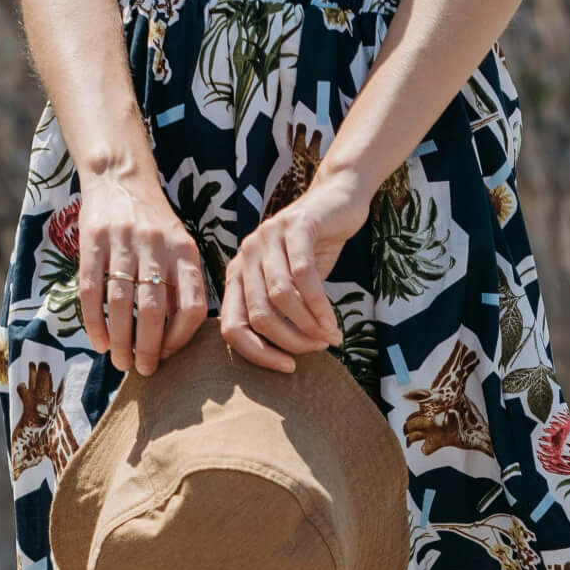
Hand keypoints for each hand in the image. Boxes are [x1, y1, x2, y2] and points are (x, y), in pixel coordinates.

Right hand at [75, 164, 208, 376]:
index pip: (192, 306)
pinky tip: (99, 341)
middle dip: (148, 348)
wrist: (121, 178)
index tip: (169, 354)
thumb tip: (175, 340)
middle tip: (143, 370)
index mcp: (185, 252)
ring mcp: (123, 242)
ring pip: (121, 303)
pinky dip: (94, 321)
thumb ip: (182, 286)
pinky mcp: (93, 240)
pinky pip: (91, 289)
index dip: (182, 337)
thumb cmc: (155, 225)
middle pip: (154, 310)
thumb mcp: (180, 248)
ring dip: (120, 339)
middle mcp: (156, 247)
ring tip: (121, 361)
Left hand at [221, 174, 370, 371]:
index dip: (258, 354)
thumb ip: (282, 314)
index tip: (288, 367)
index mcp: (237, 274)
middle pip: (259, 315)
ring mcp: (267, 237)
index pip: (232, 326)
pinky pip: (303, 274)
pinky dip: (319, 304)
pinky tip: (332, 319)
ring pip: (280, 296)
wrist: (337, 201)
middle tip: (318, 348)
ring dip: (308, 324)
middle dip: (291, 340)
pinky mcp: (294, 226)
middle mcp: (245, 255)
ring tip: (329, 336)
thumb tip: (287, 360)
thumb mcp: (292, 286)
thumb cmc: (314, 249)